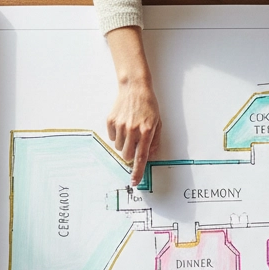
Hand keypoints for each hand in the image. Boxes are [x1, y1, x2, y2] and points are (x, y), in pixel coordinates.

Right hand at [104, 25, 160, 184]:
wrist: (135, 87)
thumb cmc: (148, 105)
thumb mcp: (158, 123)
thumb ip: (154, 141)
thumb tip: (149, 155)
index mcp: (146, 132)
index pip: (141, 158)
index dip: (137, 172)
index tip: (134, 182)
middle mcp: (133, 130)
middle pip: (127, 155)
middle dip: (131, 154)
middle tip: (135, 143)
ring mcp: (120, 126)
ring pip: (119, 147)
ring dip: (124, 143)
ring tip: (130, 130)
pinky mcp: (111, 121)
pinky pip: (112, 137)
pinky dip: (117, 134)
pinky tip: (123, 123)